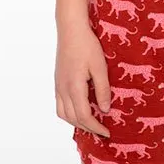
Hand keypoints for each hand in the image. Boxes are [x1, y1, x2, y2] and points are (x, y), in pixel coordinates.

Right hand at [55, 15, 111, 137]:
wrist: (71, 30)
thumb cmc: (87, 46)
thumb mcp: (100, 67)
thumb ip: (102, 90)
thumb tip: (105, 110)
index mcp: (74, 88)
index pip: (84, 116)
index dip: (96, 127)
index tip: (107, 132)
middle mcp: (63, 90)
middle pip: (73, 119)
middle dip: (87, 128)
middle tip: (101, 131)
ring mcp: (58, 86)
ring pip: (63, 114)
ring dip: (76, 123)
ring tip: (90, 124)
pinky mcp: (57, 81)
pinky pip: (59, 105)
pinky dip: (68, 114)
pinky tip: (78, 110)